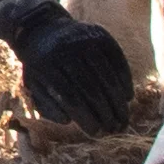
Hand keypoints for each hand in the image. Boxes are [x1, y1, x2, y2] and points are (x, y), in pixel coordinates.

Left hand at [11, 12, 134, 134]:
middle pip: (91, 89)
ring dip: (118, 102)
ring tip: (123, 120)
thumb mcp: (35, 87)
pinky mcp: (100, 34)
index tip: (96, 134)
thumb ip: (47, 106)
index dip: (86, 118)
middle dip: (106, 114)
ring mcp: (84, 40)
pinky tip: (128, 97)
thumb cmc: (41, 67)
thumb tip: (68, 119)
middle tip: (115, 130)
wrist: (42, 29)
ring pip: (107, 76)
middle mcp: (66, 50)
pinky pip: (117, 60)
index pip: (70, 98)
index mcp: (46, 66)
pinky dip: (125, 80)